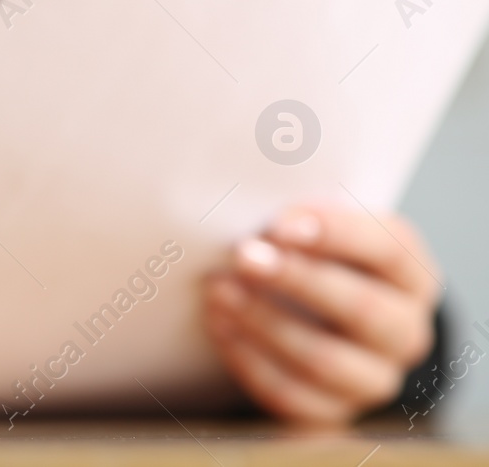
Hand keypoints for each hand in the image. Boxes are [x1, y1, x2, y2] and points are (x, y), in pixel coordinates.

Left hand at [202, 205, 439, 424]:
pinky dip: (250, 360)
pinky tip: (220, 325)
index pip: (389, 250)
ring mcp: (373, 378)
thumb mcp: (322, 232)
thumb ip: (302, 222)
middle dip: (297, 279)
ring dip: (265, 322)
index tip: (282, 223)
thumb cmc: (318, 258)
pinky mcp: (333, 410)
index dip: (337, 234)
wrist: (325, 320)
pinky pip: (293, 396)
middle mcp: (405, 332)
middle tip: (243, 254)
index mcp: (411, 275)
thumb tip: (260, 220)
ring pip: (324, 360)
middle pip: (361, 309)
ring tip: (218, 289)